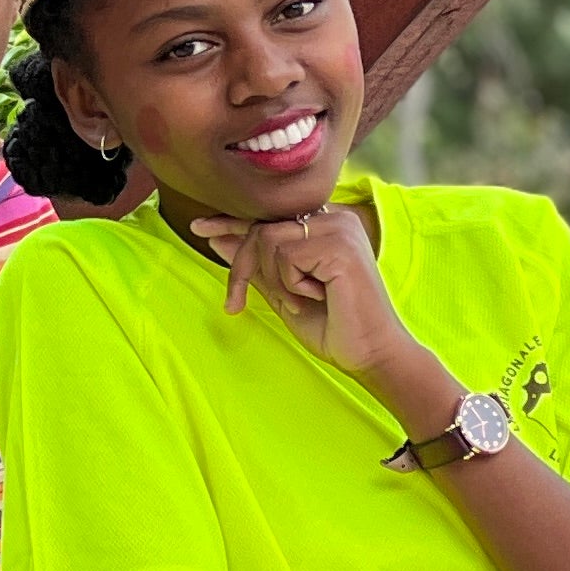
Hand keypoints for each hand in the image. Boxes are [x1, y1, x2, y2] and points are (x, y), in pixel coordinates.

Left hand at [186, 203, 437, 399]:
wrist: (371, 353)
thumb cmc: (333, 325)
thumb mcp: (282, 291)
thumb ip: (255, 264)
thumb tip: (217, 239)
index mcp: (324, 225)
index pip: (268, 218)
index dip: (231, 223)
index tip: (199, 227)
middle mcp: (335, 219)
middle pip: (260, 228)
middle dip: (242, 268)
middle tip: (237, 303)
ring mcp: (340, 229)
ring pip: (268, 240)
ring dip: (275, 281)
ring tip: (303, 300)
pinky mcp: (340, 245)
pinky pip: (286, 257)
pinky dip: (291, 285)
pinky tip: (319, 296)